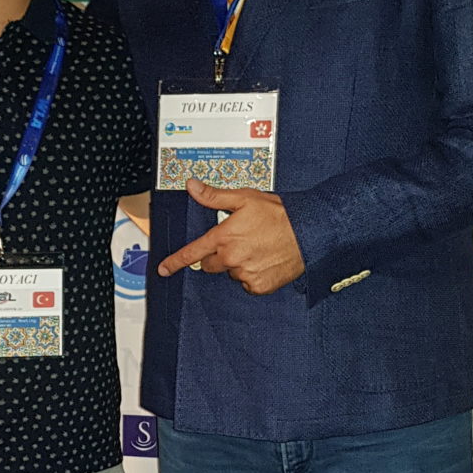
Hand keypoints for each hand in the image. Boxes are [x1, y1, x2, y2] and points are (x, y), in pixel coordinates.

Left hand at [158, 179, 303, 294]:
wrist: (307, 232)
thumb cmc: (278, 214)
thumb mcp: (244, 198)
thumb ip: (214, 196)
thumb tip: (193, 187)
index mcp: (224, 237)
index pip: (192, 253)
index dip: (175, 261)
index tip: (164, 268)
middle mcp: (231, 258)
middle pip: (211, 264)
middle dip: (219, 255)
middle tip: (239, 242)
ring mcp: (245, 273)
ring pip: (231, 273)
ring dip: (238, 264)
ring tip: (257, 249)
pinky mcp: (258, 285)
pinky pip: (248, 283)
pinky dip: (253, 274)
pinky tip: (264, 261)